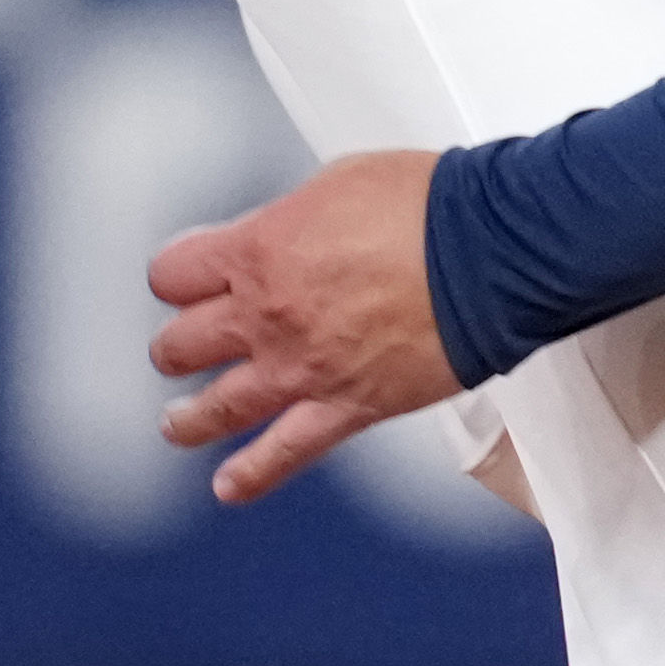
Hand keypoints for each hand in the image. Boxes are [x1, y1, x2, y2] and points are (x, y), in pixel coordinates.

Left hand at [147, 148, 463, 503]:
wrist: (489, 251)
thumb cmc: (431, 207)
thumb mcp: (340, 181)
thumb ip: (294, 218)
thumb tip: (287, 231)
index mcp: (260, 250)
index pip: (176, 273)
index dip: (178, 274)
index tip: (184, 278)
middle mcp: (266, 315)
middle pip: (180, 343)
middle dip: (181, 340)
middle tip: (187, 342)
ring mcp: (301, 369)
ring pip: (214, 408)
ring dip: (190, 417)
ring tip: (179, 422)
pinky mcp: (346, 407)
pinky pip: (284, 453)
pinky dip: (252, 474)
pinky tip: (230, 484)